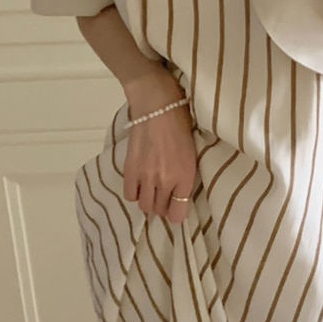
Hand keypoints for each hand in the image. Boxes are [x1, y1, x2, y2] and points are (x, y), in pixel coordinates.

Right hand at [122, 72, 197, 224]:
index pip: (178, 213)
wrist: (158, 106)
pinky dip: (135, 193)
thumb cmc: (183, 124)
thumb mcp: (193, 153)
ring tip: (153, 192)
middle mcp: (164, 181)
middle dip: (163, 208)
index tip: (177, 210)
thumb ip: (187, 174)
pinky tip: (140, 184)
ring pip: (144, 205)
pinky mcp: (130, 169)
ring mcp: (145, 176)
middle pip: (160, 211)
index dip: (177, 215)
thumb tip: (182, 191)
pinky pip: (129, 194)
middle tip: (166, 198)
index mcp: (185, 177)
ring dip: (149, 202)